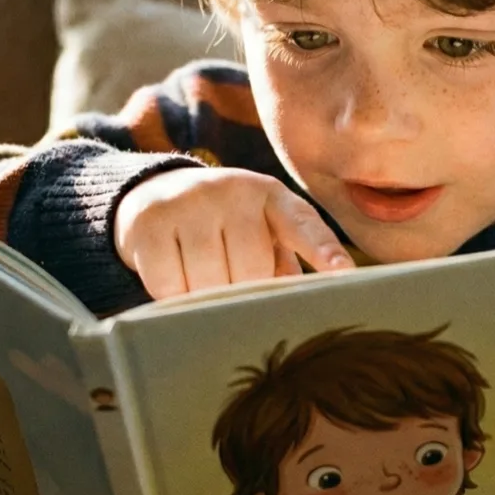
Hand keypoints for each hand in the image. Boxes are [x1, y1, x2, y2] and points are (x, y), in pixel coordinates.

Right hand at [115, 167, 354, 298]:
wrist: (154, 194)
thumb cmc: (224, 227)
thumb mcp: (260, 232)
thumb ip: (286, 265)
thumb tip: (304, 305)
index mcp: (272, 196)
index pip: (303, 226)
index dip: (324, 251)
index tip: (344, 275)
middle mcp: (234, 190)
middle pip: (251, 270)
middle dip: (243, 293)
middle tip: (231, 285)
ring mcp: (190, 201)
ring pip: (208, 282)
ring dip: (205, 296)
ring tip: (201, 277)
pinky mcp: (150, 220)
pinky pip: (168, 284)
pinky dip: (172, 294)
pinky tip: (173, 271)